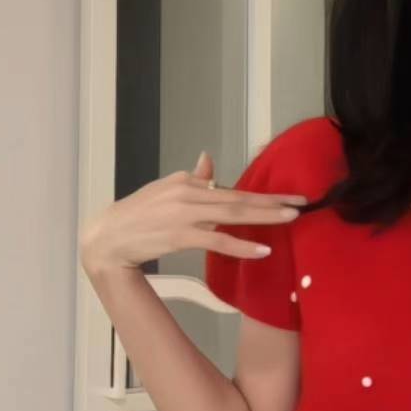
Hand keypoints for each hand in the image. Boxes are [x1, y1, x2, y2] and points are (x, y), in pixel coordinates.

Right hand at [78, 148, 307, 276]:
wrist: (108, 237)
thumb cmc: (137, 216)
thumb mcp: (165, 189)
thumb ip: (192, 179)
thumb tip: (209, 161)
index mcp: (187, 183)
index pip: (233, 189)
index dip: (264, 194)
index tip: (291, 198)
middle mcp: (188, 194)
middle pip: (239, 199)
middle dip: (273, 202)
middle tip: (302, 204)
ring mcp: (184, 214)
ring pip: (232, 215)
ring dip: (264, 217)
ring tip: (290, 219)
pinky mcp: (179, 236)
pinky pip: (217, 241)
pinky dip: (241, 245)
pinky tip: (262, 249)